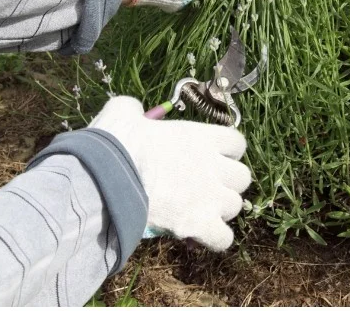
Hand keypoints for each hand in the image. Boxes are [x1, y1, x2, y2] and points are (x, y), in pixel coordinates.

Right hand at [88, 96, 250, 249]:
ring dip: (219, 209)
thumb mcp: (123, 112)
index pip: (237, 142)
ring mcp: (210, 197)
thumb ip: (135, 110)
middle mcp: (214, 166)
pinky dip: (212, 238)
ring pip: (235, 206)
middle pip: (242, 177)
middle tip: (203, 184)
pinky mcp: (199, 225)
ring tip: (197, 210)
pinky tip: (196, 234)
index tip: (210, 154)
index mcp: (201, 137)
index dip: (227, 150)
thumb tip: (134, 112)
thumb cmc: (117, 142)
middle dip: (226, 182)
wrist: (107, 177)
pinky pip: (223, 238)